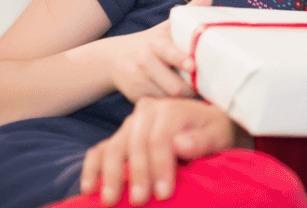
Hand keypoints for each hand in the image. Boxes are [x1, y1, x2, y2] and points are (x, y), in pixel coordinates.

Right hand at [79, 96, 244, 205]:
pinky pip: (99, 150)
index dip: (159, 166)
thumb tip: (180, 144)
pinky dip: (92, 168)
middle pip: (134, 144)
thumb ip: (201, 141)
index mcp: (170, 109)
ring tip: (110, 200)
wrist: (204, 126)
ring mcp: (129, 124)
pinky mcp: (119, 137)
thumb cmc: (211, 132)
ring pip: (114, 147)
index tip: (163, 193)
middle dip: (136, 175)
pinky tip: (89, 188)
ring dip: (110, 175)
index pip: (159, 138)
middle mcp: (146, 112)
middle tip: (138, 201)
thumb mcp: (217, 135)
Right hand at [107, 0, 212, 102]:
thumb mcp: (165, 27)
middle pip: (172, 84)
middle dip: (191, 89)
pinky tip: (182, 102)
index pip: (168, 52)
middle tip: (208, 88)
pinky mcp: (135, 97)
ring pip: (167, 98)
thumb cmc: (150, 43)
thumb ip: (187, 12)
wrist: (112, 59)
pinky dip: (172, 105)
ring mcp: (139, 82)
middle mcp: (145, 63)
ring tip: (198, 96)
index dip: (181, 59)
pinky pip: (159, 105)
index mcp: (156, 44)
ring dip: (184, 100)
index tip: (192, 65)